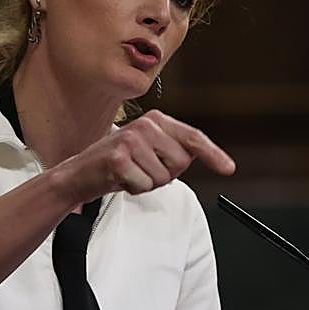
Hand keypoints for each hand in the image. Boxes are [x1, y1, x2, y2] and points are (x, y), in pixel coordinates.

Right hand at [52, 110, 234, 205]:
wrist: (80, 173)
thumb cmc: (117, 164)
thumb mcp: (148, 150)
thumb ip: (173, 149)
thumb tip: (201, 155)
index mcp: (157, 120)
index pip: (193, 137)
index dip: (213, 154)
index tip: (228, 169)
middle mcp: (146, 125)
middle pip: (180, 162)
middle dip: (165, 174)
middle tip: (142, 170)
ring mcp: (132, 139)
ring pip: (163, 176)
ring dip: (147, 183)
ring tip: (130, 174)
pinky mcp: (119, 157)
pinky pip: (144, 184)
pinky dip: (134, 189)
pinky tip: (120, 179)